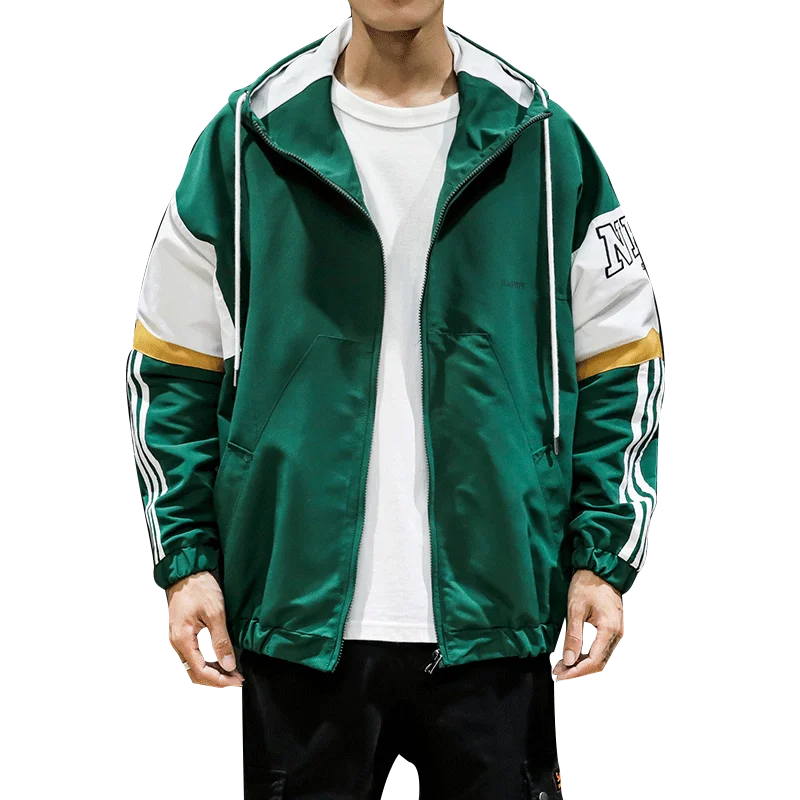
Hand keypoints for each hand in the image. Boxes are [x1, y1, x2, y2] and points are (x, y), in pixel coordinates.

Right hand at [166, 571, 243, 687]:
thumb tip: (228, 665)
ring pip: (193, 664)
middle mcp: (176, 642)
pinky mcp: (181, 631)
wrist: (187, 570)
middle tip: (236, 677)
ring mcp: (177, 637)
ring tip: (231, 670)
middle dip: (216, 678)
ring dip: (212, 670)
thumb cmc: (199, 587)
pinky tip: (218, 657)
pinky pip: (192, 654)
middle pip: (194, 672)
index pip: (200, 671)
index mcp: (182, 639)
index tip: (237, 679)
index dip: (220, 680)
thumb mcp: (215, 613)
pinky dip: (206, 660)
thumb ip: (221, 641)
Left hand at [553, 569, 623, 680]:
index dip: (576, 671)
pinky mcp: (612, 628)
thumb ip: (573, 636)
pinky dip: (588, 655)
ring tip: (563, 664)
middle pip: (598, 662)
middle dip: (578, 670)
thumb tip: (569, 660)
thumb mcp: (575, 609)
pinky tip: (575, 654)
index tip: (561, 674)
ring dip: (582, 663)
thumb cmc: (587, 584)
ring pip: (600, 657)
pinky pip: (601, 648)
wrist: (599, 569)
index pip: (593, 661)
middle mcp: (617, 633)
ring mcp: (616, 631)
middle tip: (559, 671)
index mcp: (609, 630)